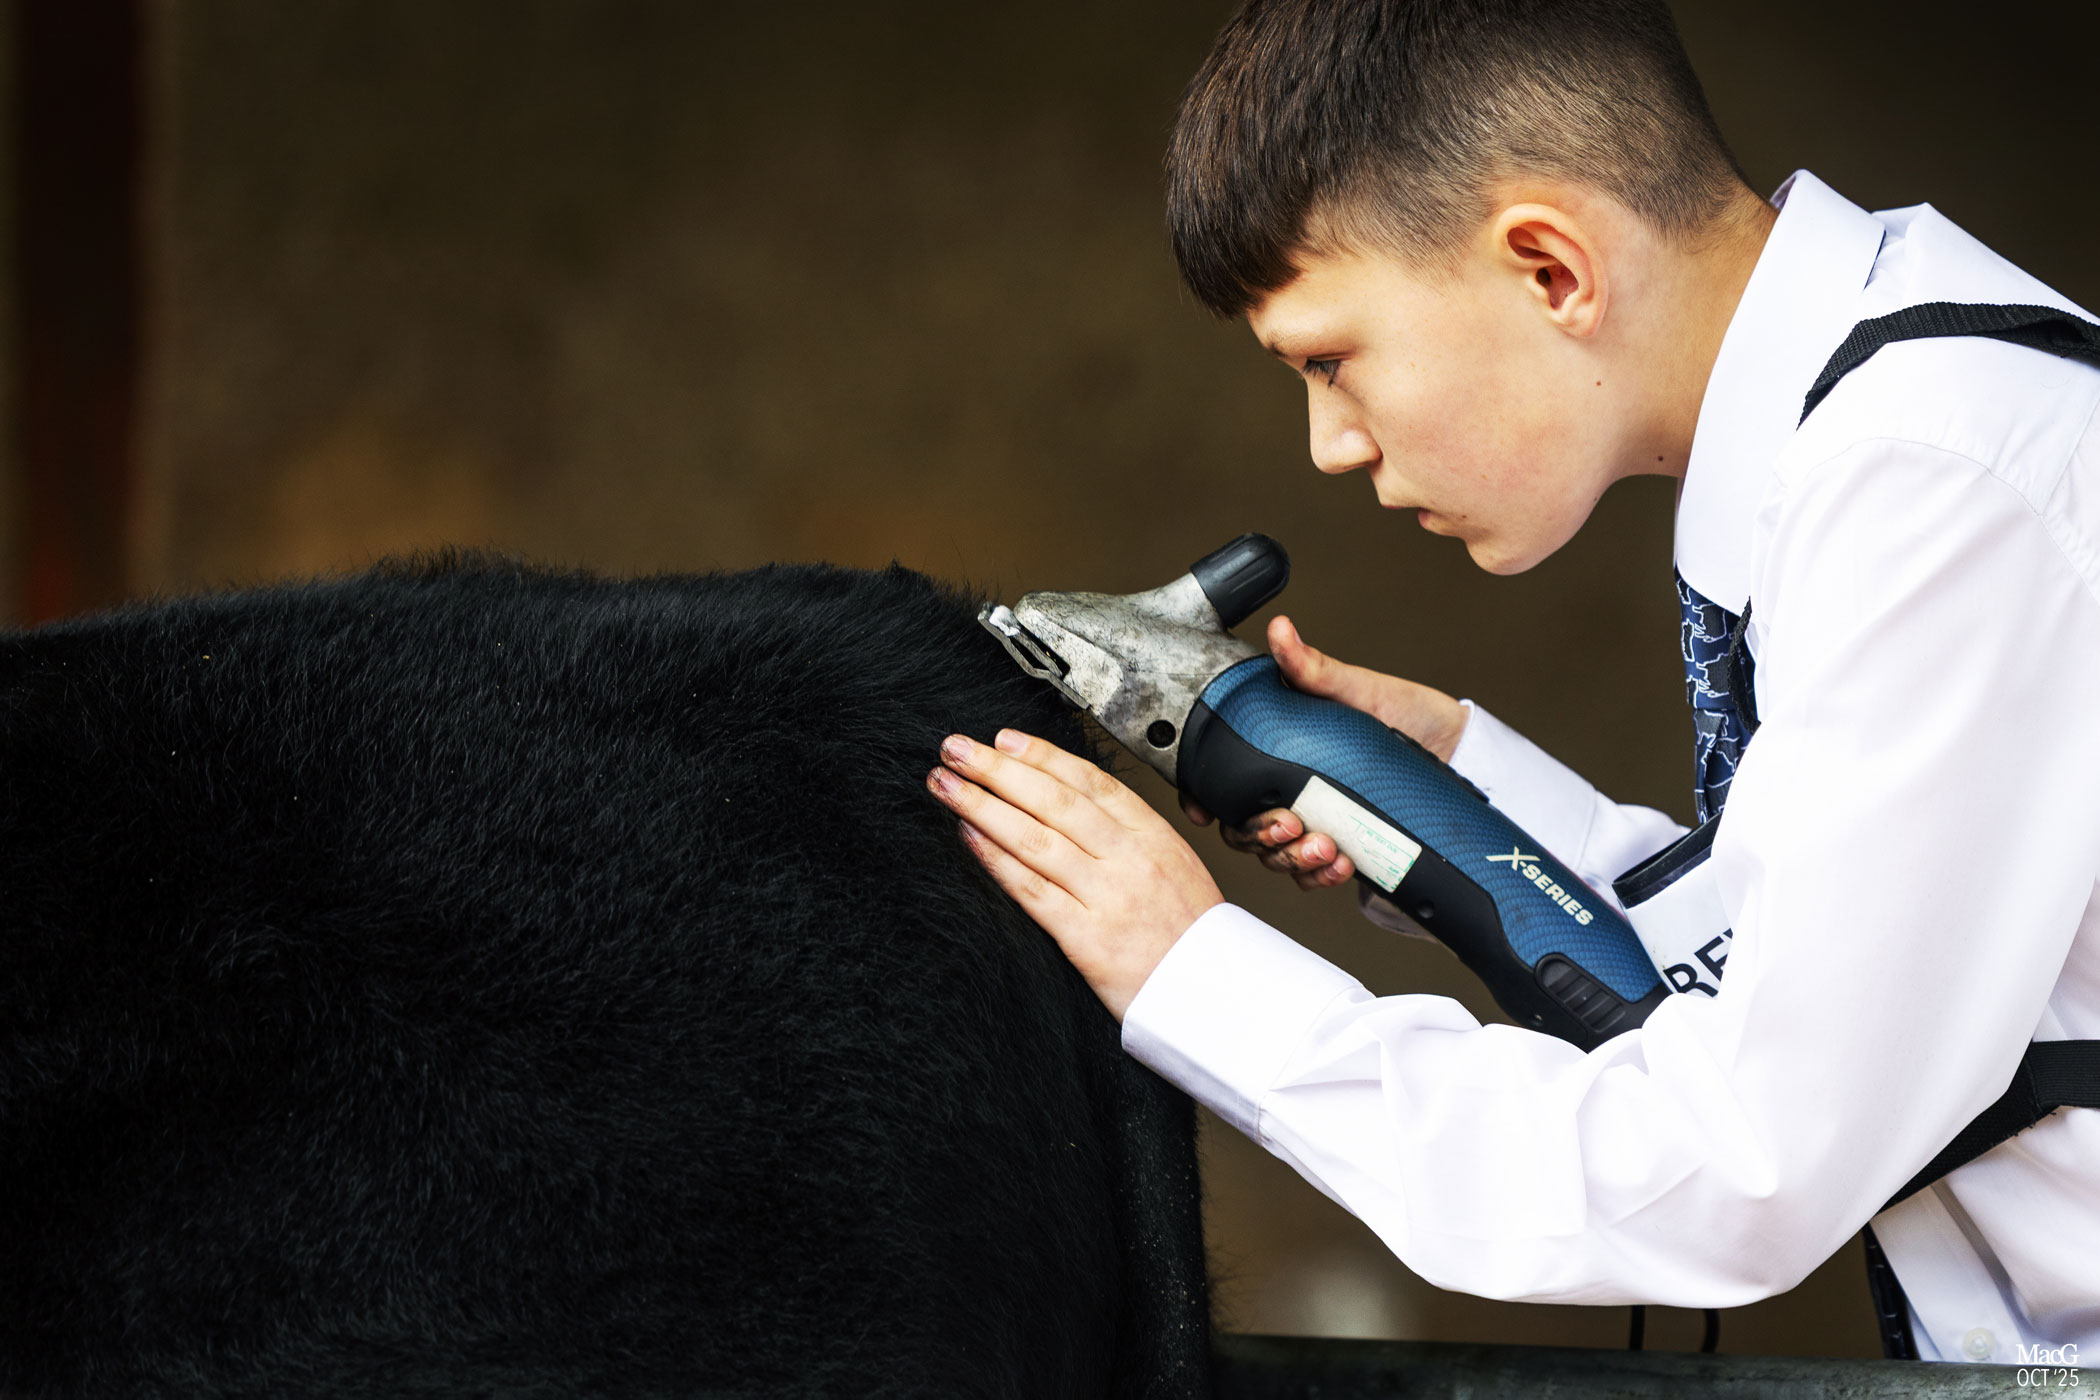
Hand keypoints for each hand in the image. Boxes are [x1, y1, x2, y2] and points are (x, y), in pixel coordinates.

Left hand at [928, 729, 1221, 1019]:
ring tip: (946, 785)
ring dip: (983, 805)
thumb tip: (1070, 802)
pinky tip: (968, 836)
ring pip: (1035, 837)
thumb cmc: (1191, 937)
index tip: (1004, 739)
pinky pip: (1032, 890)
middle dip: (999, 769)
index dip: (1042, 755)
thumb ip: (1128, 836)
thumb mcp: (1175, 868)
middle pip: (1054, 800)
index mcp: (1153, 836)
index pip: (1090, 782)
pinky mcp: (1087, 938)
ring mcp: (1108, 896)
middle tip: (956, 748)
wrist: (1215, 997)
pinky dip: (995, 859)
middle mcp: (1130, 859)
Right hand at [1183, 614, 1468, 889]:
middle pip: (1242, 827)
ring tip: (1323, 848)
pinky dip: (1319, 876)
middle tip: (1289, 825)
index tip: (1206, 811)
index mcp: (1274, 751)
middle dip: (1258, 833)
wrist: (1458, 750)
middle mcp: (1285, 789)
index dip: (1203, 798)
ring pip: (1274, 856)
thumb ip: (1312, 667)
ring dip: (1290, 858)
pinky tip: (1340, 864)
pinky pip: (1312, 876)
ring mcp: (1312, 821)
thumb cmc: (1402, 711)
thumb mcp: (1354, 688)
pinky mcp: (1340, 848)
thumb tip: (1281, 630)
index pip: (1220, 780)